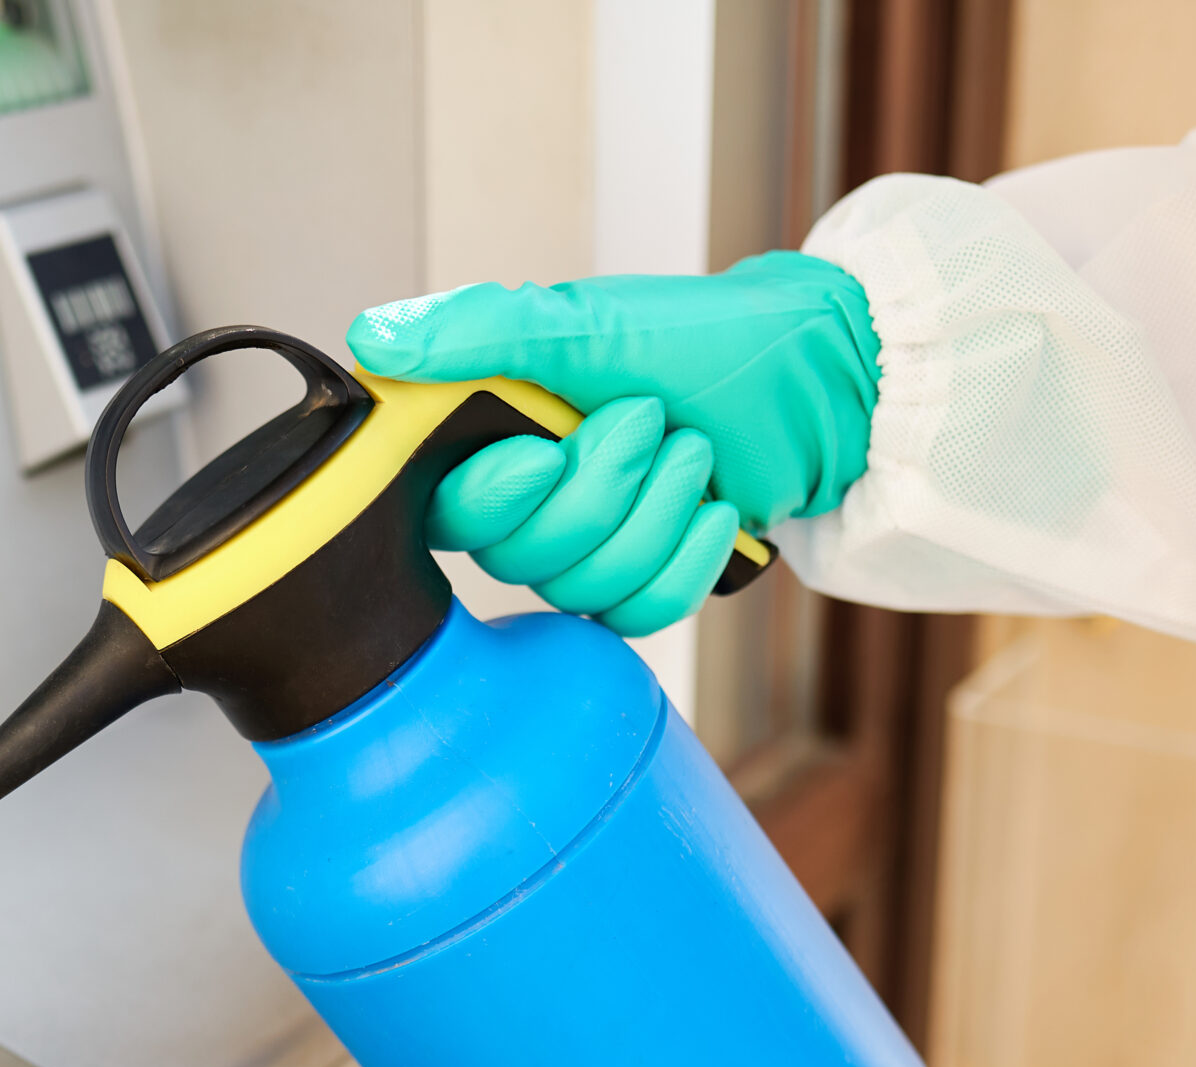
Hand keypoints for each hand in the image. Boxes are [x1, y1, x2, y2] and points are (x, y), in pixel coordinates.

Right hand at [347, 252, 879, 635]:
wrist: (820, 379)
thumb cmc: (709, 340)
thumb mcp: (590, 321)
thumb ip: (481, 331)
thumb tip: (376, 339)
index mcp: (500, 435)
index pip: (447, 512)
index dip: (493, 498)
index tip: (543, 451)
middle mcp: (532, 500)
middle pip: (521, 559)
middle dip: (603, 487)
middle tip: (649, 418)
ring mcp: (590, 548)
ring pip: (585, 589)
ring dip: (655, 514)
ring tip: (693, 449)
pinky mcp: (644, 583)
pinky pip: (639, 617)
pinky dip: (686, 560)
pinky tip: (714, 508)